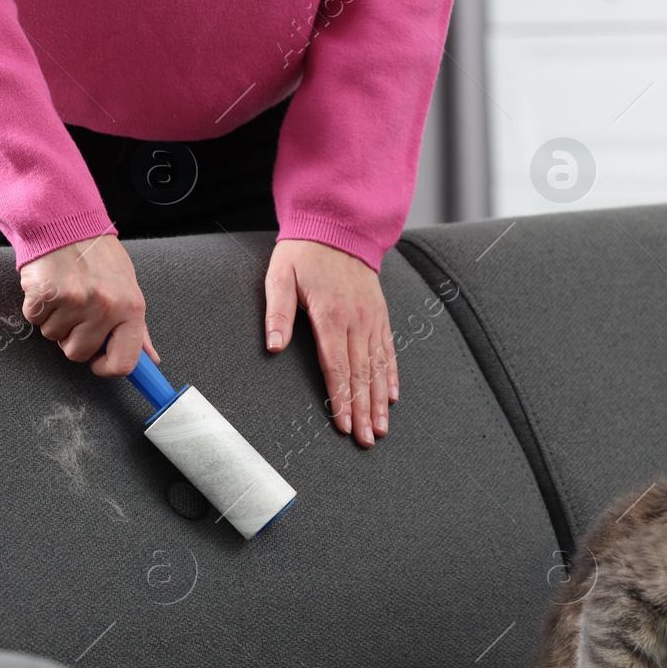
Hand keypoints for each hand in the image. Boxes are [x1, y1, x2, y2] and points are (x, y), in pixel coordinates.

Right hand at [20, 234, 158, 375]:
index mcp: (130, 308)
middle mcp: (105, 307)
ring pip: (54, 337)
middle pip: (79, 353)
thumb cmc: (97, 253)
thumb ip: (137, 328)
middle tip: (77, 309)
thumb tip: (150, 359)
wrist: (64, 221)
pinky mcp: (45, 294)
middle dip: (73, 337)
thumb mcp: (127, 287)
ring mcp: (74, 301)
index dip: (106, 368)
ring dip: (55, 319)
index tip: (98, 362)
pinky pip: (35, 320)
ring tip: (64, 291)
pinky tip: (50, 286)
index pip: (124, 362)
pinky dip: (38, 307)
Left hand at [264, 239, 397, 446]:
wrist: (337, 227)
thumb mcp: (280, 277)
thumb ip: (277, 313)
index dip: (340, 398)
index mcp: (331, 315)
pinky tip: (392, 396)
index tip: (343, 424)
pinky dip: (391, 375)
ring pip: (378, 367)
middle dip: (364, 410)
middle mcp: (357, 320)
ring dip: (380, 400)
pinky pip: (388, 350)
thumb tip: (274, 345)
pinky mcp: (380, 315)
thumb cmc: (303, 254)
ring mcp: (372, 318)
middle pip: (361, 374)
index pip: (336, 366)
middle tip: (366, 440)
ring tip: (381, 428)